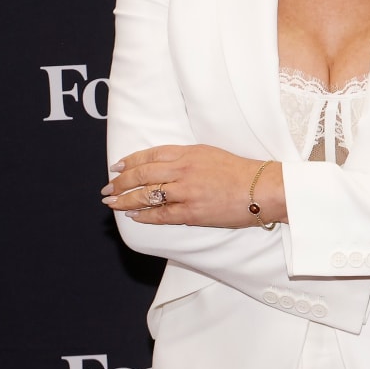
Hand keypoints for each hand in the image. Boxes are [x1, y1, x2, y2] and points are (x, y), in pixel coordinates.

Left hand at [102, 144, 283, 227]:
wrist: (262, 189)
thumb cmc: (240, 171)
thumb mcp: (210, 154)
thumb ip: (186, 158)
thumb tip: (163, 166)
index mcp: (188, 152)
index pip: (150, 155)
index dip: (130, 161)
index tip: (116, 167)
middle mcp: (183, 169)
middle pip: (142, 174)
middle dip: (120, 182)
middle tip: (108, 188)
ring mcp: (186, 191)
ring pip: (146, 194)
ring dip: (125, 199)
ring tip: (112, 204)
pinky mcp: (192, 212)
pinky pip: (161, 214)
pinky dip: (144, 215)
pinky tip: (133, 216)